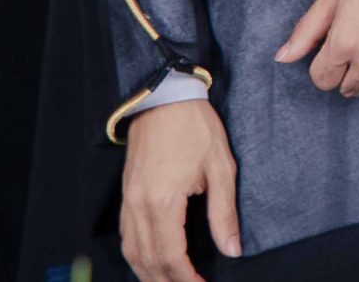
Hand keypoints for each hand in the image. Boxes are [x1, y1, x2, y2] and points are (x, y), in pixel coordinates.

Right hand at [121, 99, 240, 281]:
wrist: (164, 96)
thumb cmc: (195, 127)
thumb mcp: (221, 167)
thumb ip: (224, 212)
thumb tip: (232, 248)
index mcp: (163, 201)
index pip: (171, 257)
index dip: (187, 279)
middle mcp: (139, 206)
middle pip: (148, 261)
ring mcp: (128, 200)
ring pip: (132, 252)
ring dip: (149, 274)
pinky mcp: (126, 194)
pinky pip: (126, 236)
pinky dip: (138, 255)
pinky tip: (151, 261)